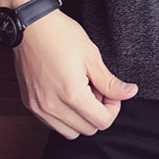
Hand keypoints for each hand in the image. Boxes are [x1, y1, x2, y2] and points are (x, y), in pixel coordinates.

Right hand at [13, 9, 137, 138]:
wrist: (30, 26)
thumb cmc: (60, 35)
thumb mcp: (92, 56)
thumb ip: (110, 82)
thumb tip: (129, 93)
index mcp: (71, 95)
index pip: (102, 122)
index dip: (113, 108)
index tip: (111, 92)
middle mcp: (52, 107)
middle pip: (88, 129)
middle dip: (97, 112)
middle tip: (96, 89)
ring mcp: (38, 107)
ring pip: (69, 132)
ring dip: (80, 118)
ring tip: (81, 92)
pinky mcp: (30, 104)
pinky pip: (53, 124)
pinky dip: (64, 116)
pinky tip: (66, 94)